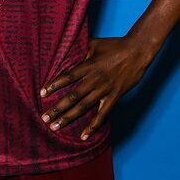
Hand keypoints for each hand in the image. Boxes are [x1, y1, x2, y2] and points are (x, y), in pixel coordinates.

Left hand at [39, 36, 153, 139]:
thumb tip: (67, 51)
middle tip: (44, 118)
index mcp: (88, 65)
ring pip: (83, 107)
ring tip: (55, 127)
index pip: (67, 77)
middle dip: (57, 108)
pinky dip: (93, 126)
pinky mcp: (114, 97)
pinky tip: (83, 136)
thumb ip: (81, 49)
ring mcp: (104, 90)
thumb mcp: (95, 43)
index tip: (41, 93)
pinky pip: (102, 114)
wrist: (137, 51)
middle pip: (72, 96)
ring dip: (68, 118)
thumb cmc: (116, 45)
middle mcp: (94, 79)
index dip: (54, 85)